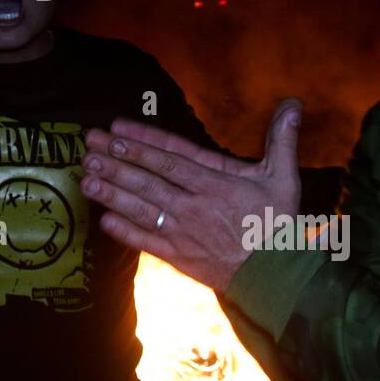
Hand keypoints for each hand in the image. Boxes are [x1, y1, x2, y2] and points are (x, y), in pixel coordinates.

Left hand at [80, 99, 302, 292]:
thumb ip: (282, 139)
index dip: (141, 143)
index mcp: (215, 183)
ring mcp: (183, 232)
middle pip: (148, 179)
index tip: (116, 130)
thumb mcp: (283, 178)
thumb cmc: (278, 223)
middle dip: (115, 160)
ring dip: (111, 192)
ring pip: (141, 207)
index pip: (171, 158)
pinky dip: (124, 231)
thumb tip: (293, 104)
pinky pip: (145, 242)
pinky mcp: (178, 257)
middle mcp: (194, 205)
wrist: (277, 277)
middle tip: (88, 145)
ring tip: (86, 177)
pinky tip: (103, 219)